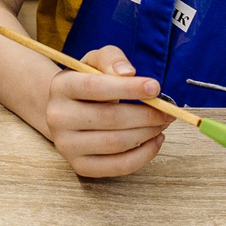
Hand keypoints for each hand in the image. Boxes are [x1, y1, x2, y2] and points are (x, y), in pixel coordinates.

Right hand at [44, 44, 169, 178]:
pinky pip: (118, 166)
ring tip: (162, 123)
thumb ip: (112, 59)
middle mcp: (58, 117)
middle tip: (168, 111)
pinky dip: (144, 155)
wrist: (66, 112)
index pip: (95, 87)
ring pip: (116, 143)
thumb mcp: (95, 62)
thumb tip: (129, 73)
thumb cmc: (87, 84)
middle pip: (109, 118)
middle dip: (146, 115)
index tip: (155, 88)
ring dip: (148, 133)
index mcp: (61, 87)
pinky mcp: (80, 166)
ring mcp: (66, 145)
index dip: (128, 88)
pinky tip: (155, 140)